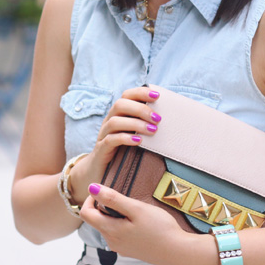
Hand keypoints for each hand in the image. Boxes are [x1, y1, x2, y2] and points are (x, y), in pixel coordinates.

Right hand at [67, 86, 161, 204]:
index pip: (126, 96)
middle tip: (158, 118)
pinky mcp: (101, 150)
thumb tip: (166, 118)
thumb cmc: (121, 151)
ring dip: (136, 124)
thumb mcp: (133, 134)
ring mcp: (103, 135)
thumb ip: (144, 125)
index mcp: (118, 115)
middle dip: (140, 109)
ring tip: (152, 130)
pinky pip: (110, 140)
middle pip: (120, 105)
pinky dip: (125, 138)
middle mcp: (109, 121)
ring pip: (115, 122)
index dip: (140, 92)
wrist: (98, 172)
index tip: (157, 96)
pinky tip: (138, 141)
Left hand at [80, 183, 205, 264]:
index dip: (91, 199)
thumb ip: (113, 199)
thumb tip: (91, 188)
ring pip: (108, 227)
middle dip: (104, 206)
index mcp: (110, 231)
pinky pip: (118, 234)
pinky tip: (139, 222)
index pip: (86, 214)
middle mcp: (111, 242)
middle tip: (124, 197)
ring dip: (114, 215)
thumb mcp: (136, 209)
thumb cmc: (160, 228)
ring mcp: (121, 248)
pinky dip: (123, 224)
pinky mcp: (130, 251)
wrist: (178, 251)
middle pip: (97, 220)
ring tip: (134, 209)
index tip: (104, 190)